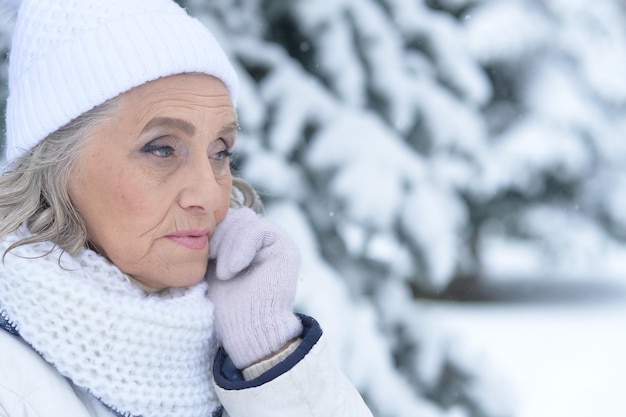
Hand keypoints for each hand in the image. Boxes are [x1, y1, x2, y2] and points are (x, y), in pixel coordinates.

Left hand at [206, 207, 302, 368]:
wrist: (247, 331)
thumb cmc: (227, 307)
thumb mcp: (212, 268)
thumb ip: (215, 244)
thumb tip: (203, 221)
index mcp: (247, 243)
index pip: (229, 218)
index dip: (213, 232)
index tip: (202, 257)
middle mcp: (264, 240)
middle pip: (237, 215)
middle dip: (219, 236)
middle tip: (210, 262)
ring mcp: (277, 242)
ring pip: (246, 219)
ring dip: (228, 245)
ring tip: (224, 273)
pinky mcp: (286, 248)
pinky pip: (259, 229)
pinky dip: (241, 247)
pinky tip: (233, 269)